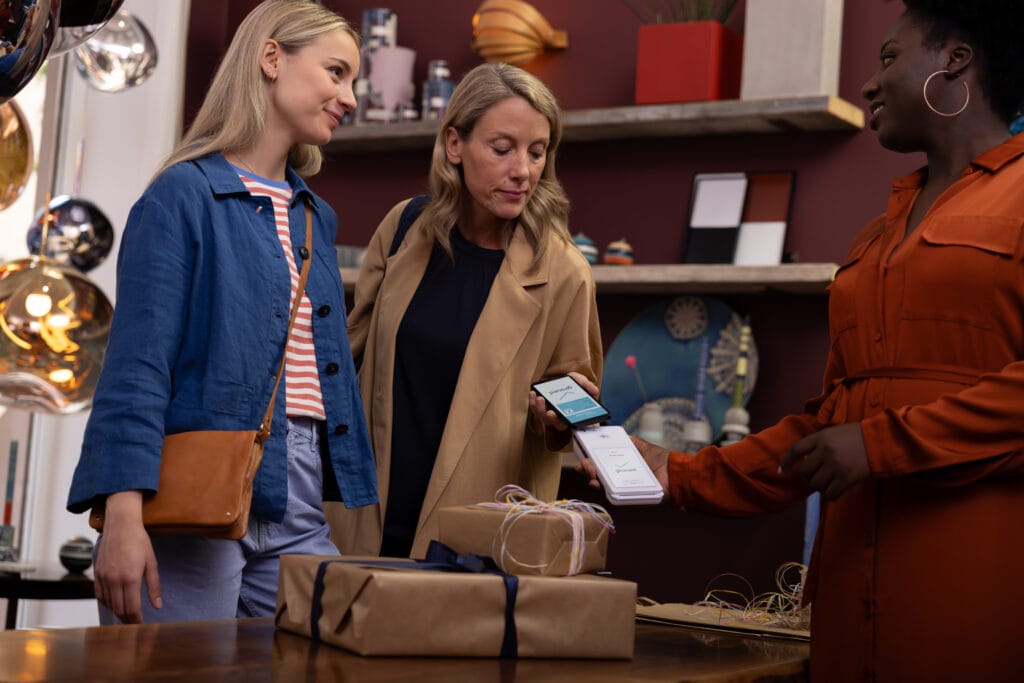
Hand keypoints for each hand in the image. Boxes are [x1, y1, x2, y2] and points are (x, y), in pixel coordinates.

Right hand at [94, 491, 161, 622]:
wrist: (121, 525)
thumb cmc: (139, 542)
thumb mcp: (151, 563)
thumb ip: (153, 586)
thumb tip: (157, 606)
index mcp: (131, 578)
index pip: (132, 608)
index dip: (136, 621)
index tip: (141, 626)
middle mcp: (115, 580)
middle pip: (119, 609)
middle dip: (127, 620)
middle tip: (134, 625)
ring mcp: (104, 577)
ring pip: (109, 604)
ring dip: (117, 613)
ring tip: (126, 617)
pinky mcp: (97, 574)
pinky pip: (100, 595)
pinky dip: (107, 603)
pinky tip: (114, 605)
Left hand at [528, 371, 599, 430]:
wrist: (563, 379)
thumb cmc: (573, 383)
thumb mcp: (581, 382)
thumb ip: (587, 386)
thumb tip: (594, 391)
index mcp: (571, 414)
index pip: (568, 423)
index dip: (565, 423)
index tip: (565, 420)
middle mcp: (559, 416)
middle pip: (553, 422)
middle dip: (551, 418)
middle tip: (550, 412)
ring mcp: (548, 412)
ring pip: (542, 416)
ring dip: (539, 409)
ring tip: (539, 398)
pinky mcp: (540, 406)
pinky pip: (535, 407)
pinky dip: (532, 401)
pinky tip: (533, 393)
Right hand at [575, 435, 669, 493]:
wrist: (676, 475)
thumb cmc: (662, 461)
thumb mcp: (642, 446)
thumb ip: (629, 441)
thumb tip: (614, 434)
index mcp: (622, 466)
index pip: (601, 464)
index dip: (589, 462)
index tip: (583, 458)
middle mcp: (620, 478)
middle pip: (597, 475)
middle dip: (587, 470)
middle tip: (586, 465)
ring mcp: (623, 489)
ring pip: (602, 486)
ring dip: (592, 479)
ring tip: (591, 474)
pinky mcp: (628, 498)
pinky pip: (612, 495)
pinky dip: (603, 489)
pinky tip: (598, 483)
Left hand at [779, 423, 869, 499]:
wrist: (880, 442)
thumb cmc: (857, 436)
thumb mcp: (834, 432)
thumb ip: (819, 443)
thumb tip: (804, 459)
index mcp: (820, 437)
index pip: (796, 450)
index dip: (786, 461)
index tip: (782, 471)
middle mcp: (825, 451)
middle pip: (804, 471)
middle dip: (806, 477)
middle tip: (813, 478)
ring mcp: (835, 465)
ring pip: (816, 484)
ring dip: (818, 487)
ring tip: (826, 484)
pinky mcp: (846, 478)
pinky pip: (830, 493)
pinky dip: (830, 495)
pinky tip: (834, 492)